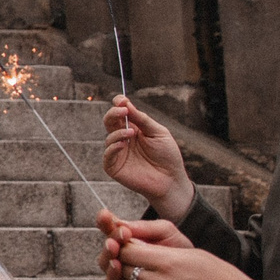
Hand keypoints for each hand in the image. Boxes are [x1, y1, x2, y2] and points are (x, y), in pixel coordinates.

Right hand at [102, 96, 191, 219]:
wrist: (171, 180)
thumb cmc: (167, 155)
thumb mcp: (158, 132)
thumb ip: (142, 119)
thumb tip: (126, 103)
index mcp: (133, 128)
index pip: (120, 113)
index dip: (118, 104)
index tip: (121, 99)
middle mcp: (123, 138)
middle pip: (110, 122)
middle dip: (113, 113)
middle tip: (122, 110)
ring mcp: (118, 152)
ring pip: (109, 137)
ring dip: (118, 132)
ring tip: (131, 132)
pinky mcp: (114, 167)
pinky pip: (108, 155)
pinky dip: (113, 147)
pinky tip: (123, 144)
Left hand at [102, 222, 263, 279]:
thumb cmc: (221, 276)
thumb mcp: (192, 254)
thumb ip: (161, 252)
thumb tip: (134, 247)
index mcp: (168, 262)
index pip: (127, 251)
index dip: (126, 247)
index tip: (129, 245)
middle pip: (125, 270)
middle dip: (129, 264)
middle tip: (140, 261)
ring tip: (160, 277)